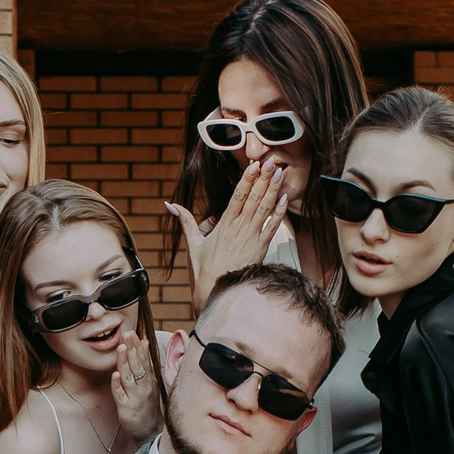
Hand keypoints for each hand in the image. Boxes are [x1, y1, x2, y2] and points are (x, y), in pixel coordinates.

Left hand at [112, 335, 162, 442]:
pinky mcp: (126, 409)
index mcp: (149, 380)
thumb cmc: (148, 405)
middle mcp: (143, 388)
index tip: (132, 333)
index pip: (144, 360)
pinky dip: (118, 385)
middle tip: (127, 335)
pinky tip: (115, 375)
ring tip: (121, 348)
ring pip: (129, 378)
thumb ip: (146, 363)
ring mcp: (135, 398)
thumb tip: (144, 342)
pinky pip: (121, 396)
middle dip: (132, 349)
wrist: (151, 432)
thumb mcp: (150, 382)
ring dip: (124, 363)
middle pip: (137, 366)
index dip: (138, 346)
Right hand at [165, 160, 288, 311]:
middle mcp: (238, 228)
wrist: (217, 292)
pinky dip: (279, 212)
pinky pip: (272, 227)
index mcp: (224, 224)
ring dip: (272, 190)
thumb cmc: (205, 269)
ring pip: (264, 209)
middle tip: (271, 161)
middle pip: (253, 198)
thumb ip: (185, 221)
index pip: (237, 196)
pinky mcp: (260, 249)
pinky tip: (284, 198)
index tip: (254, 164)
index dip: (247, 179)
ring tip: (279, 173)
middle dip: (263, 178)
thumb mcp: (193, 243)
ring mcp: (251, 238)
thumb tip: (169, 204)